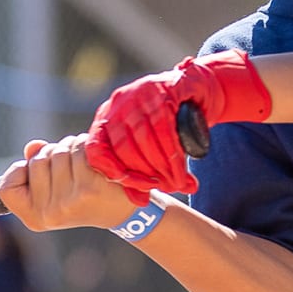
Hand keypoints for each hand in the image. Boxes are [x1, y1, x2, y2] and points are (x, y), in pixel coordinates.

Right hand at [0, 135, 138, 232]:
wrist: (129, 212)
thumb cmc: (88, 195)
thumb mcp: (57, 188)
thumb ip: (37, 167)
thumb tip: (33, 148)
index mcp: (35, 218)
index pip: (5, 188)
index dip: (18, 172)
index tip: (36, 173)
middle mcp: (49, 213)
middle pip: (37, 160)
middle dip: (53, 153)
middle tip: (71, 167)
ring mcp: (68, 202)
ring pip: (58, 151)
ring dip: (72, 147)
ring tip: (86, 163)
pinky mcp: (88, 188)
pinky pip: (77, 150)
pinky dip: (87, 146)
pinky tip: (97, 161)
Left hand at [86, 50, 270, 195]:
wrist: (195, 89)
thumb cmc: (169, 123)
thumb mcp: (149, 146)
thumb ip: (139, 171)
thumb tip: (139, 202)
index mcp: (106, 119)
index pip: (96, 151)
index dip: (114, 174)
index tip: (137, 190)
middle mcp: (118, 105)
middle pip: (124, 148)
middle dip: (146, 174)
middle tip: (165, 189)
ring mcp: (138, 94)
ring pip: (145, 139)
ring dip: (163, 166)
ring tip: (177, 183)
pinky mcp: (162, 89)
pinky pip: (163, 126)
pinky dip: (173, 151)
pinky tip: (180, 166)